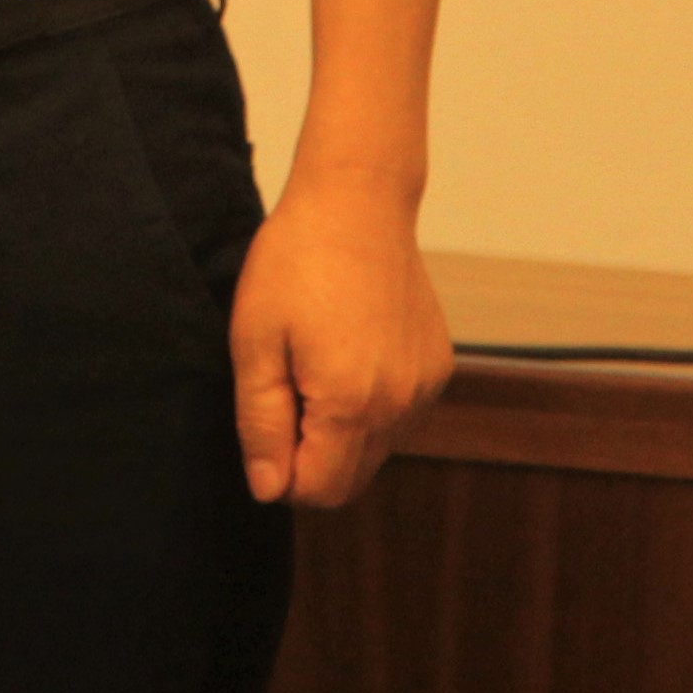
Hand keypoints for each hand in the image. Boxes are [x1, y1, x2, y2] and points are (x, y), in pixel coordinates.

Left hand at [229, 176, 453, 507]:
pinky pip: (399, 416)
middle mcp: (399, 405)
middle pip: (351, 481)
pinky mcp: (438, 367)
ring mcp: (425, 387)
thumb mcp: (254, 341)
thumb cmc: (294, 263)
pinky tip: (346, 352)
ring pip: (376, 451)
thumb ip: (261, 423)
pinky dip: (369, 405)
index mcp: (351, 403)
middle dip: (310, 458)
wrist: (357, 202)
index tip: (265, 424)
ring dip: (340, 432)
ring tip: (313, 364)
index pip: (320, 491)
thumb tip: (269, 490)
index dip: (282, 476)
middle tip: (284, 391)